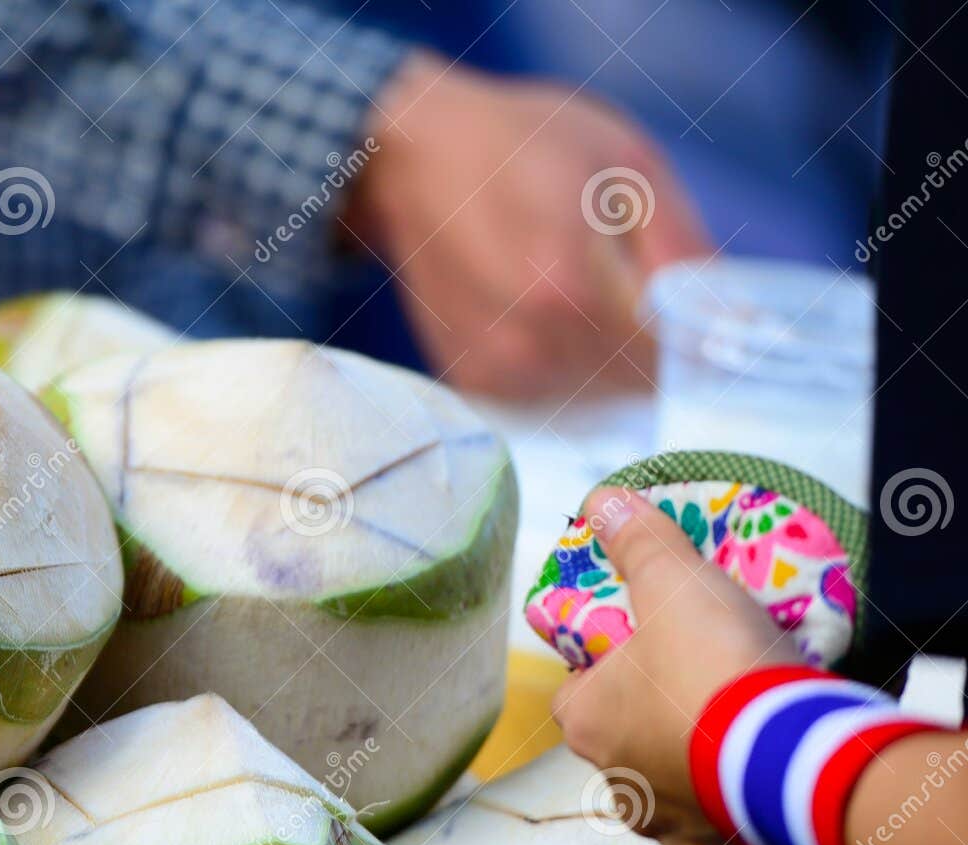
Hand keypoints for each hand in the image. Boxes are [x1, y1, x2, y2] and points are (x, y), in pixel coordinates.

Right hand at [345, 54, 710, 399]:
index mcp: (569, 289)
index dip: (691, 345)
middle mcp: (526, 346)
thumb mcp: (627, 166)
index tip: (696, 322)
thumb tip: (733, 324)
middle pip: (627, 389)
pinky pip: (544, 396)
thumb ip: (683, 252)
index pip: (666, 362)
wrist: (412, 159)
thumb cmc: (523, 144)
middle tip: (632, 298)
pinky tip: (543, 316)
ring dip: (602, 366)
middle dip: (646, 354)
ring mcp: (492, 372)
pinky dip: (558, 368)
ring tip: (579, 298)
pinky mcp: (470, 382)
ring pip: (586, 400)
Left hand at [552, 487, 808, 844]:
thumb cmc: (714, 667)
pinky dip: (752, 843)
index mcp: (591, 726)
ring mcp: (676, 839)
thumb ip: (639, 543)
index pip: (576, 698)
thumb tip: (599, 499)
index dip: (605, 676)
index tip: (648, 657)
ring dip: (706, 790)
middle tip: (713, 701)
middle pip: (629, 756)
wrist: (791, 757)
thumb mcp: (673, 584)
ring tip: (751, 756)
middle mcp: (621, 791)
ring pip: (680, 813)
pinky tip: (777, 815)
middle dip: (660, 735)